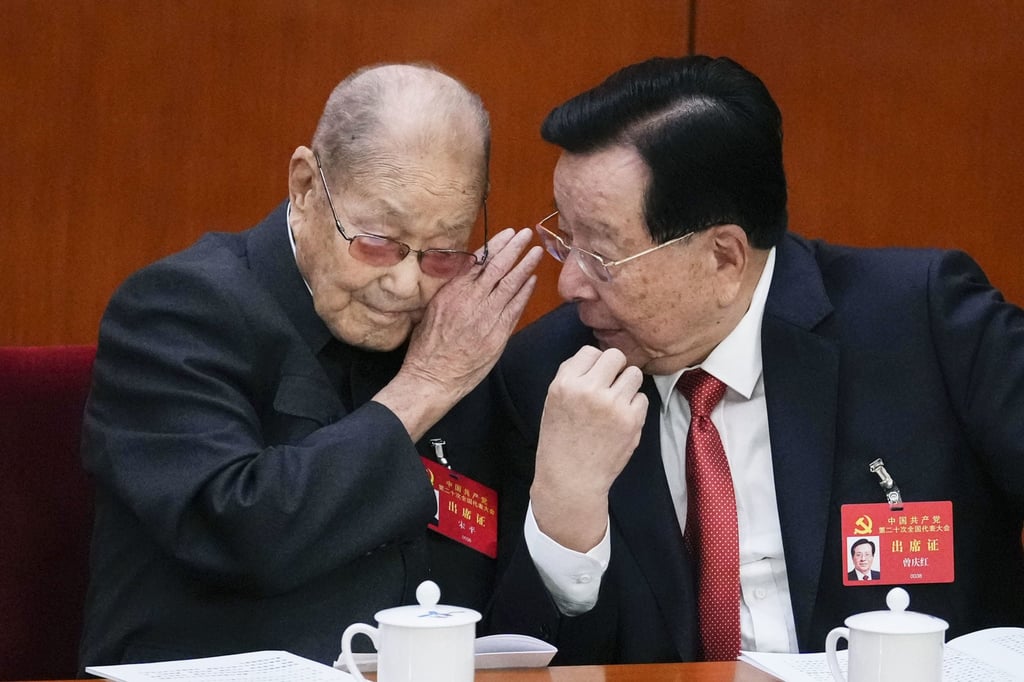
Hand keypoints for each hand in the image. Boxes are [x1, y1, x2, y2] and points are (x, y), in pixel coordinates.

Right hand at [376, 227, 542, 438]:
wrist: (432, 376)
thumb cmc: (426, 346)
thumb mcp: (431, 309)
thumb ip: (450, 291)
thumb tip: (464, 275)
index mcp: (452, 291)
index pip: (479, 261)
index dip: (496, 245)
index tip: (508, 234)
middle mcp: (471, 300)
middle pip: (498, 268)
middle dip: (514, 249)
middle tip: (527, 235)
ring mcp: (486, 317)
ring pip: (510, 285)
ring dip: (525, 267)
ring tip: (536, 253)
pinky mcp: (497, 334)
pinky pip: (515, 308)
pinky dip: (524, 293)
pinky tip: (532, 281)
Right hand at [530, 346, 647, 550]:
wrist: (571, 479)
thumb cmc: (560, 440)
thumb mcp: (553, 401)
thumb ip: (572, 376)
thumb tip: (597, 357)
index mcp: (565, 383)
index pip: (590, 351)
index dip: (594, 364)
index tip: (593, 379)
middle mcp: (589, 390)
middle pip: (615, 356)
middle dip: (614, 369)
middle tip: (609, 387)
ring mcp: (612, 405)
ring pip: (633, 374)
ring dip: (627, 386)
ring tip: (616, 403)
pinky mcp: (631, 420)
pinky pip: (642, 397)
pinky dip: (635, 407)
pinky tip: (621, 420)